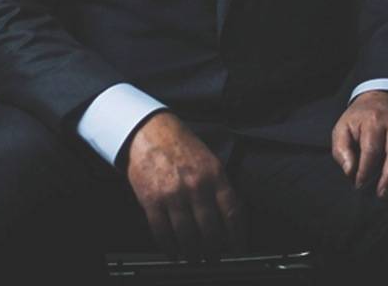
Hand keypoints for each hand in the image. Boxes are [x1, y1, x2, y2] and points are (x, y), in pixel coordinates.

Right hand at [123, 111, 246, 261]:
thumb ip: (221, 186)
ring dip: (192, 252)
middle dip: (214, 250)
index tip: (237, 249)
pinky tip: (173, 251)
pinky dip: (168, 246)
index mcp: (214, 175)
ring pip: (187, 236)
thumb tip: (230, 217)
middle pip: (210, 230)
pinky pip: (162, 232)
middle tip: (213, 257)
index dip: (237, 237)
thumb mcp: (210, 160)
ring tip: (194, 257)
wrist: (150, 131)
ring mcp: (173, 194)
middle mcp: (196, 186)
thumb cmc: (180, 145)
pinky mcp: (151, 199)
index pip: (232, 213)